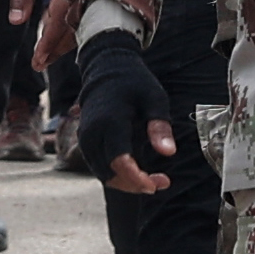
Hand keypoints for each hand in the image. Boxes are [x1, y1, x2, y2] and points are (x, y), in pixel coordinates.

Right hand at [73, 33, 180, 195]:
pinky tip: (138, 171)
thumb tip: (168, 153)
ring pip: (103, 174)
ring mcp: (86, 139)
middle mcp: (92, 133)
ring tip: (153, 179)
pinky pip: (100, 167)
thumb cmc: (133, 83)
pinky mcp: (86, 142)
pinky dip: (118, 175)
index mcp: (110, 121)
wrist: (106, 69)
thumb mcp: (154, 98)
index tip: (157, 184)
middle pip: (109, 173)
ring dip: (127, 183)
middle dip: (135, 184)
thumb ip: (159, 126)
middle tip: (162, 182)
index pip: (119, 161)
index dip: (137, 179)